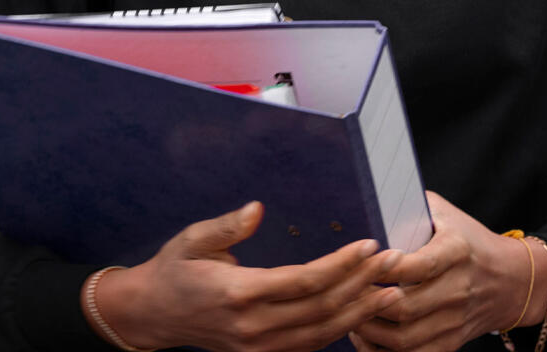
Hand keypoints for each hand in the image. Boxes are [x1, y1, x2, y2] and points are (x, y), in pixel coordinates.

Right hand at [90, 200, 403, 351]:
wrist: (153, 314)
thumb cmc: (174, 270)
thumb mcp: (192, 239)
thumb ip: (227, 226)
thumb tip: (257, 209)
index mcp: (237, 293)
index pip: (303, 281)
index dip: (340, 265)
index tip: (368, 246)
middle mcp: (252, 326)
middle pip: (321, 308)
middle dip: (362, 284)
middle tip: (393, 263)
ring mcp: (258, 346)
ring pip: (322, 333)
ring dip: (360, 312)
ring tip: (392, 292)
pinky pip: (309, 346)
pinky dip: (339, 331)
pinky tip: (360, 314)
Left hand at [349, 192, 538, 351]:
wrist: (512, 280)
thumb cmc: (468, 240)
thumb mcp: (446, 214)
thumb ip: (411, 204)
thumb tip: (369, 196)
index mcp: (457, 251)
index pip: (419, 265)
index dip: (385, 266)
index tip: (363, 258)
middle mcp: (458, 289)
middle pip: (404, 306)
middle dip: (366, 300)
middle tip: (343, 289)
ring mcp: (455, 320)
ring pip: (404, 337)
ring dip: (369, 329)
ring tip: (349, 312)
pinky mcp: (451, 342)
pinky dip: (383, 349)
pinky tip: (365, 334)